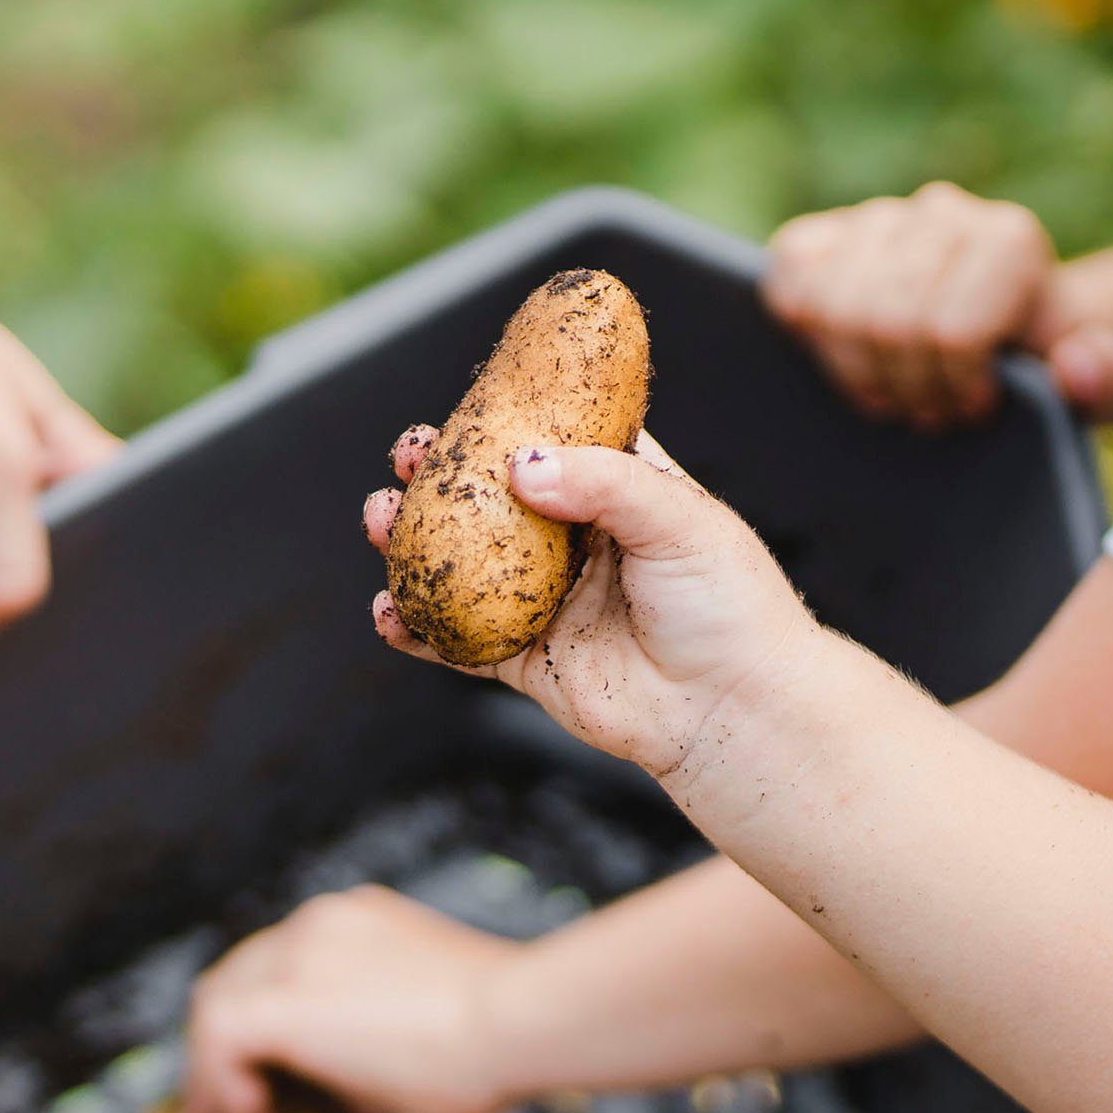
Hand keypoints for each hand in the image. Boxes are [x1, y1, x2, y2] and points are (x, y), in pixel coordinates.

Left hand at [181, 885, 527, 1112]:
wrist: (522, 1020)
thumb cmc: (503, 1041)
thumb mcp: (424, 1051)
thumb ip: (371, 1067)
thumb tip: (342, 1107)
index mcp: (355, 927)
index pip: (279, 971)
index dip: (258, 1032)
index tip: (254, 1085)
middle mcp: (317, 927)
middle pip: (233, 982)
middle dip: (215, 1055)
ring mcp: (296, 953)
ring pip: (215, 1012)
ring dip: (218, 1085)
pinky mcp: (277, 999)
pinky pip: (221, 1047)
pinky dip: (232, 1101)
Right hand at [365, 422, 823, 780]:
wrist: (732, 709)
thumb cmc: (728, 605)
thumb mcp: (678, 519)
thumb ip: (603, 482)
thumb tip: (522, 466)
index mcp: (616, 492)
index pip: (548, 442)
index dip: (499, 421)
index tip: (460, 403)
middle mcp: (572, 542)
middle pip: (486, 499)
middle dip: (436, 478)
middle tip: (408, 458)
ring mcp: (543, 602)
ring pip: (458, 566)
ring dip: (408, 543)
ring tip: (380, 519)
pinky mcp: (525, 661)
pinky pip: (454, 642)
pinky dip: (414, 628)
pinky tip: (387, 611)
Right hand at [764, 183, 1112, 427]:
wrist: (999, 329)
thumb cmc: (1034, 358)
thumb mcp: (1084, 374)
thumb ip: (1099, 372)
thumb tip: (1083, 371)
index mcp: (1009, 239)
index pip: (951, 330)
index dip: (958, 388)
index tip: (979, 404)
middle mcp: (941, 213)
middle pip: (888, 324)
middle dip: (909, 387)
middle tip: (934, 408)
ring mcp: (874, 220)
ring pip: (833, 311)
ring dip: (862, 373)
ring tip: (899, 389)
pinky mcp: (818, 238)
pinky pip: (789, 289)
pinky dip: (813, 341)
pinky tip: (854, 359)